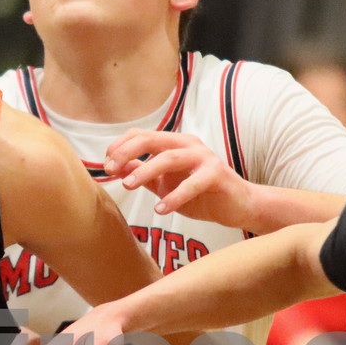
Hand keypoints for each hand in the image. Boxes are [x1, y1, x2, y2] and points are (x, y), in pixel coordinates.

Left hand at [104, 129, 255, 226]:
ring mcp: (204, 157)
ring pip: (170, 157)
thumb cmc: (201, 194)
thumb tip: (117, 167)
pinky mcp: (217, 174)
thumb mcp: (166, 184)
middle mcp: (188, 145)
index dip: (120, 146)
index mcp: (174, 144)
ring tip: (129, 185)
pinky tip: (161, 209)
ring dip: (146, 171)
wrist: (239, 206)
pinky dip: (175, 196)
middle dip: (127, 152)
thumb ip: (144, 174)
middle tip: (111, 170)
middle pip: (152, 139)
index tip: (106, 164)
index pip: (141, 135)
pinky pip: (193, 183)